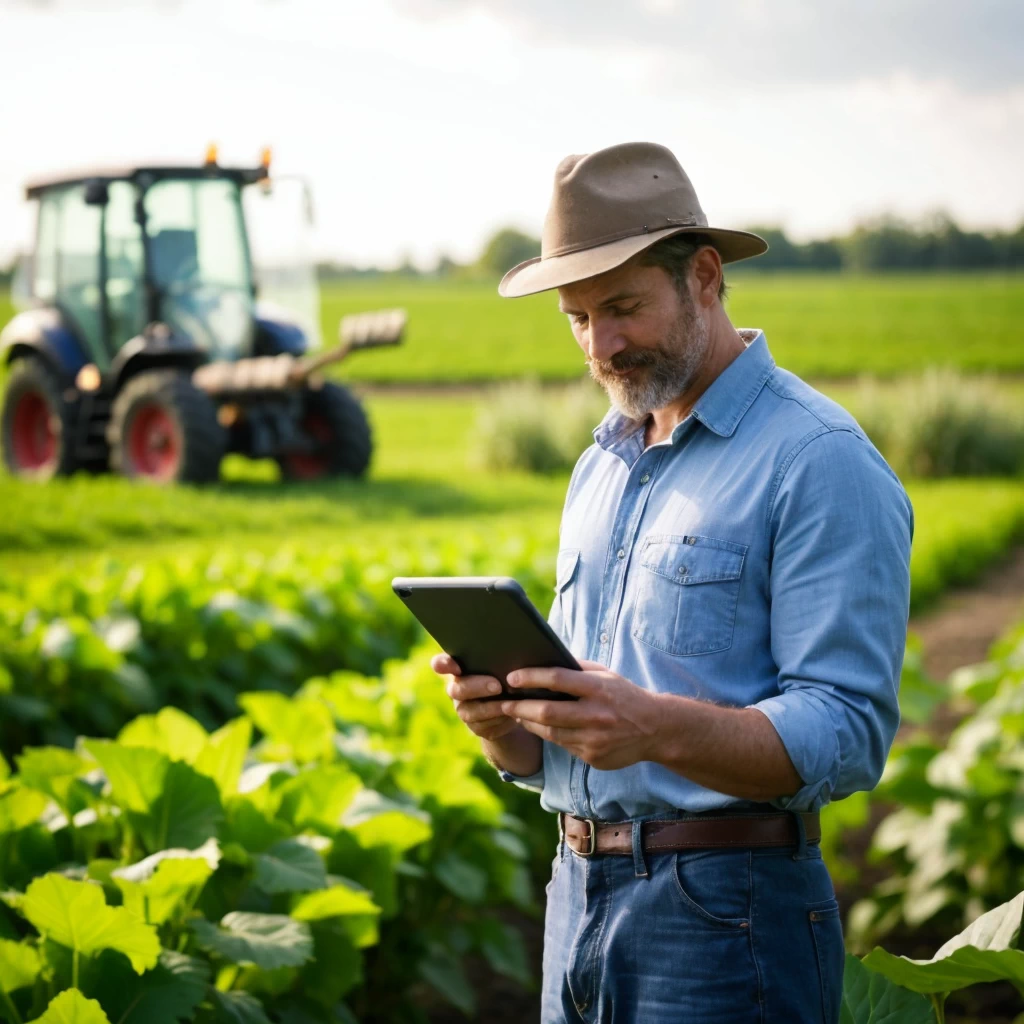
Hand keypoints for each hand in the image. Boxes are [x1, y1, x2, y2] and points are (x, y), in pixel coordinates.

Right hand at [430, 652, 519, 740]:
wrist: (513, 704)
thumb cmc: (505, 675)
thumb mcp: (501, 665)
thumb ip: (497, 659)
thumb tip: (507, 649)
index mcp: (458, 668)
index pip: (441, 664)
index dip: (442, 664)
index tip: (454, 666)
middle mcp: (456, 689)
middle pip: (458, 689)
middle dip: (477, 687)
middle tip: (497, 686)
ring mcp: (464, 709)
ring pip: (469, 711)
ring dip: (489, 707)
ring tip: (507, 703)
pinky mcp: (475, 727)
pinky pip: (483, 726)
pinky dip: (497, 720)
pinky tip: (510, 714)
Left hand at [502, 661, 660, 770]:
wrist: (655, 728)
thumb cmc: (624, 696)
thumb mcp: (606, 675)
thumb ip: (578, 669)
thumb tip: (545, 662)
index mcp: (598, 688)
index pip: (557, 679)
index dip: (531, 677)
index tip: (512, 678)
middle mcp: (595, 714)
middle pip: (547, 712)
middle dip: (520, 707)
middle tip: (503, 703)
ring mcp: (594, 739)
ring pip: (550, 733)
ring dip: (529, 723)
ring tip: (516, 715)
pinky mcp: (593, 757)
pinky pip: (563, 746)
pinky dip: (549, 736)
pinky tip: (540, 728)